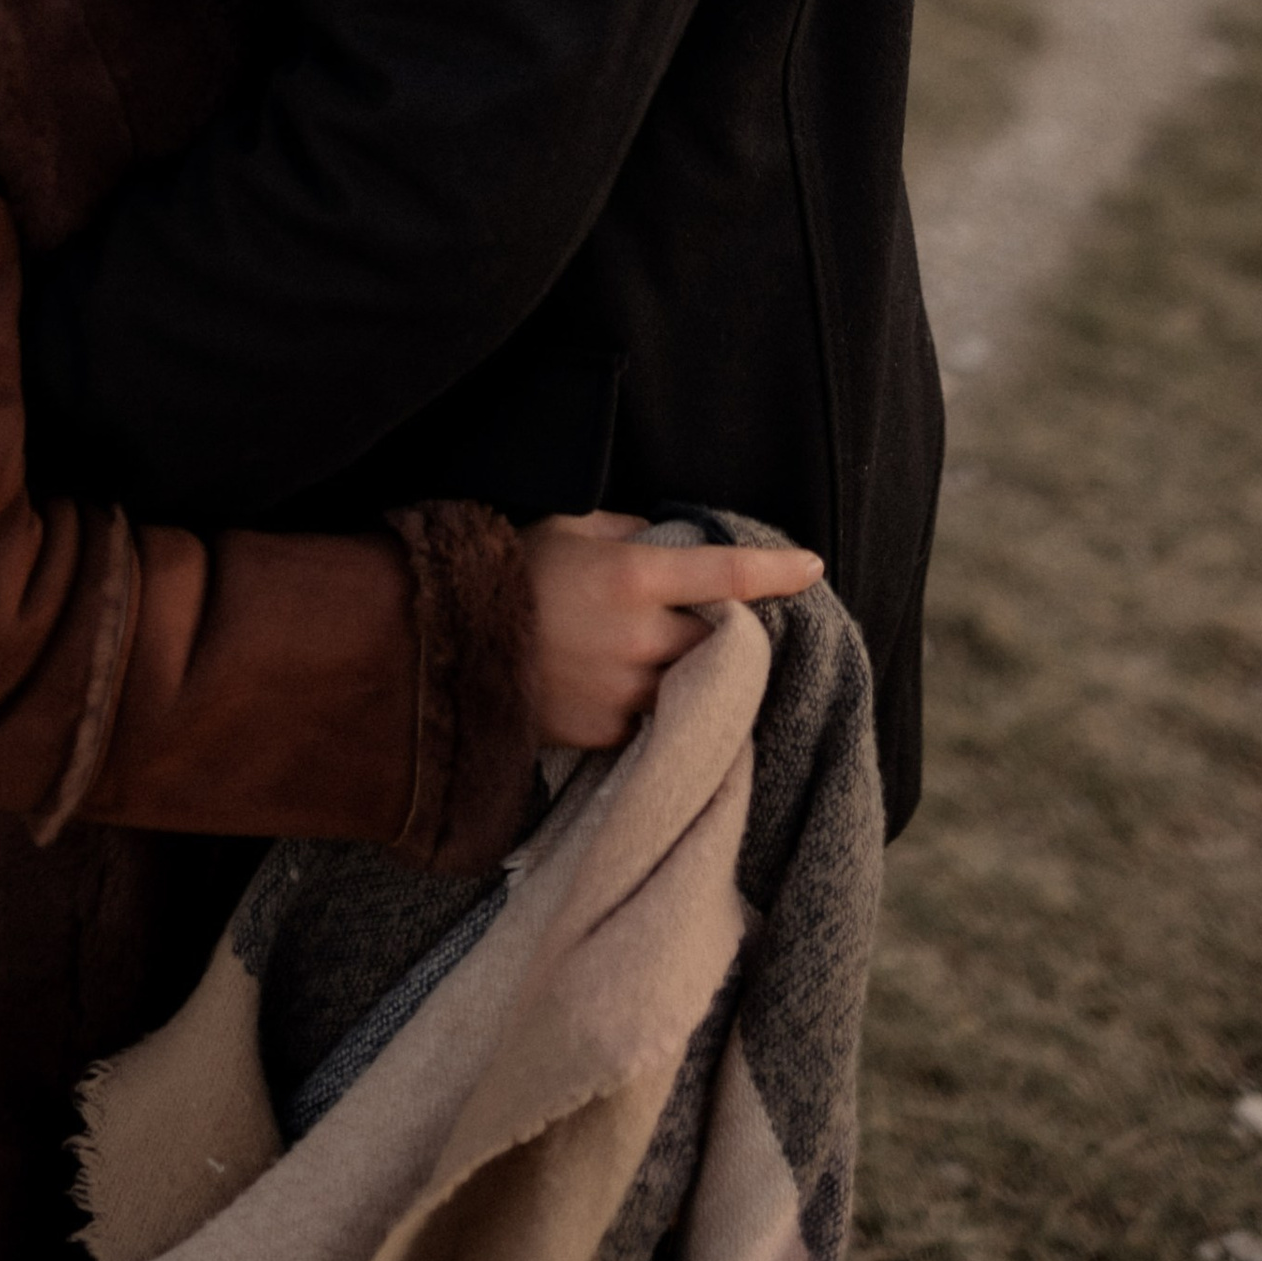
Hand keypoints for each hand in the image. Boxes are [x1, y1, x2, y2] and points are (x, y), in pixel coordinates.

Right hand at [523, 511, 822, 751]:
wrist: (448, 647)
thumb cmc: (510, 574)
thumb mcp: (568, 527)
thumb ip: (626, 530)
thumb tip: (667, 540)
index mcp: (632, 576)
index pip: (726, 574)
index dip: (776, 570)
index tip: (813, 567)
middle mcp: (639, 637)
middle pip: (719, 642)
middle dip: (722, 633)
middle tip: (706, 621)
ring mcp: (625, 692)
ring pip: (690, 687)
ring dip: (685, 673)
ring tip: (653, 657)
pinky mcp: (607, 733)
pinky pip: (651, 721)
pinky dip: (648, 704)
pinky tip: (617, 685)